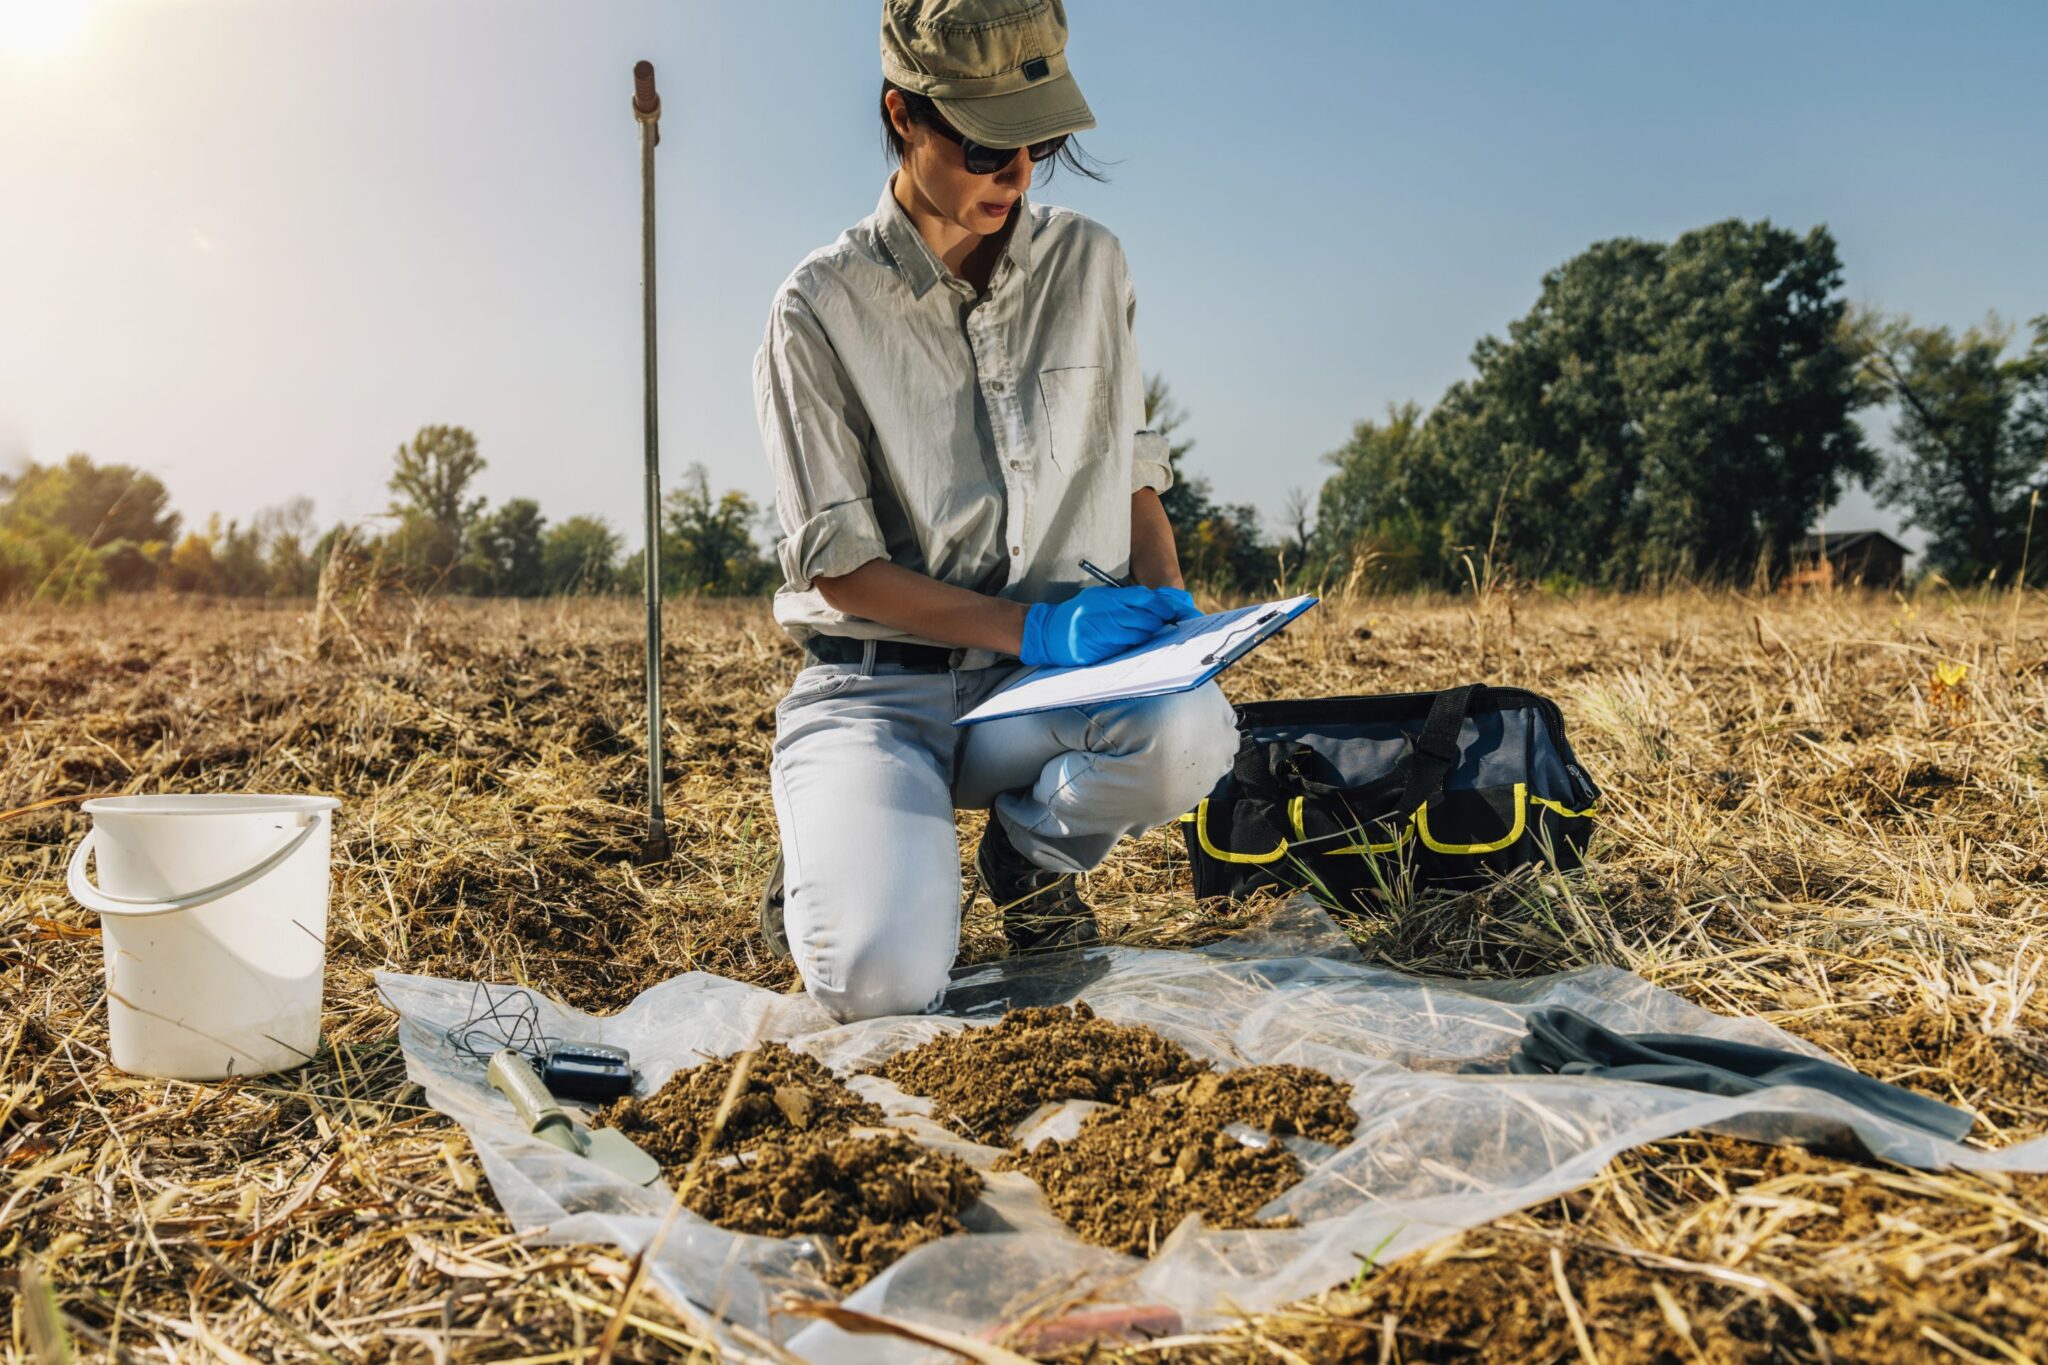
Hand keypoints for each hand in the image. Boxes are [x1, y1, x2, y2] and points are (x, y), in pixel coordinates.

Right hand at [1019, 586, 1190, 666]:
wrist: (1047, 631)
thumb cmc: (1078, 614)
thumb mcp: (1098, 599)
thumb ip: (1124, 601)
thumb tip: (1157, 607)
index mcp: (1104, 598)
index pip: (1143, 599)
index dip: (1162, 607)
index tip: (1172, 613)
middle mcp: (1101, 613)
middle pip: (1143, 619)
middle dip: (1157, 625)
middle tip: (1164, 628)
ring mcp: (1095, 633)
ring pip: (1135, 637)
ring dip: (1145, 639)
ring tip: (1147, 638)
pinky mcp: (1091, 651)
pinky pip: (1120, 652)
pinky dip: (1129, 650)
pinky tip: (1130, 647)